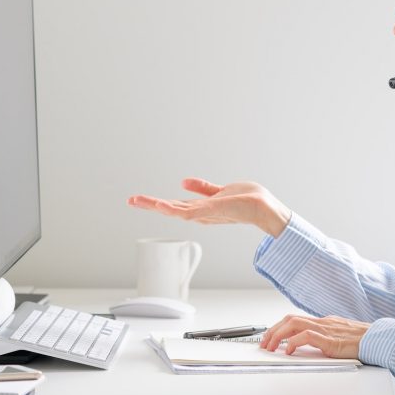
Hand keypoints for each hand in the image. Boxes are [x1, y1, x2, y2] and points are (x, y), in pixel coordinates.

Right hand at [128, 178, 291, 236]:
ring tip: (138, 201)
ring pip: (175, 211)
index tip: (137, 199)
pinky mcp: (213, 211)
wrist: (264, 208)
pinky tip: (162, 205)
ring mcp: (206, 213)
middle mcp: (201, 213)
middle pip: (171, 209)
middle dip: (150, 205)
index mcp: (201, 208)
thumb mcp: (220, 191)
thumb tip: (183, 181)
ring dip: (156, 206)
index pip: (175, 206)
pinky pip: (190, 212)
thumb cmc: (248, 201)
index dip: (156, 203)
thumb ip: (203, 188)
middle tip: (130, 200)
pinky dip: (175, 209)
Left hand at [259, 314, 369, 359]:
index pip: (296, 319)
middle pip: (290, 319)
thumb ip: (326, 340)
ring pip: (294, 324)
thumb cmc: (364, 341)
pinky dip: (294, 342)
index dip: (279, 327)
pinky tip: (289, 351)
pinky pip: (307, 336)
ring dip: (277, 335)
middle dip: (273, 331)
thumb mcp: (340, 338)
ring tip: (270, 347)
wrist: (380, 339)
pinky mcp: (330, 339)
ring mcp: (326, 329)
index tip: (269, 337)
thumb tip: (311, 348)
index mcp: (324, 322)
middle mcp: (323, 322)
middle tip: (264, 343)